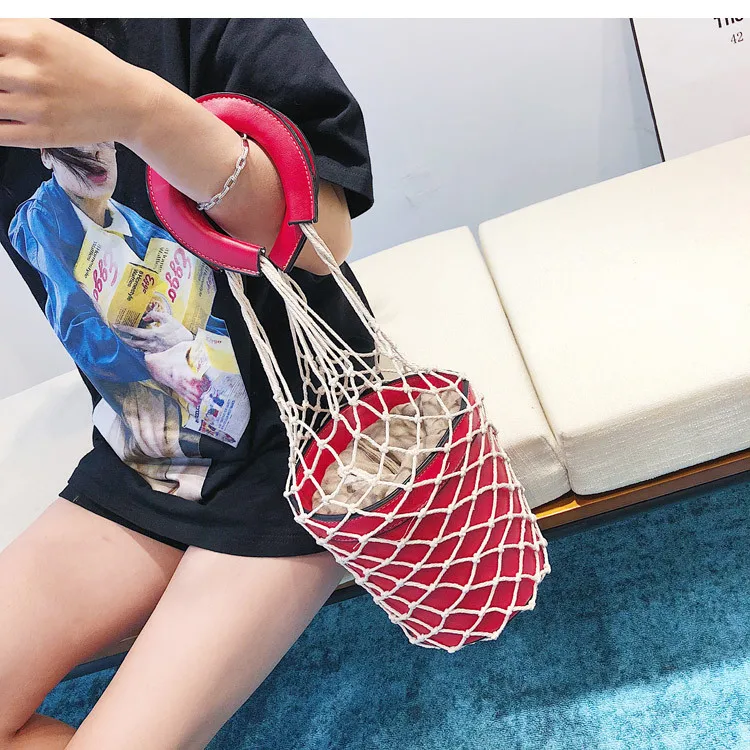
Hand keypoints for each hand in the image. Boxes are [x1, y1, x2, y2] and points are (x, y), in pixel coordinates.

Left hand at [0, 19, 155, 146]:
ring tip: (10, 97)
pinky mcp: (42, 135)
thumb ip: (11, 30)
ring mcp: (36, 106)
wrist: (129, 103)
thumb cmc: (92, 67)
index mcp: (30, 38)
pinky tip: (4, 118)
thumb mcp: (50, 31)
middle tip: (6, 82)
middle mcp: (30, 72)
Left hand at [115, 309, 193, 353]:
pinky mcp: (157, 356)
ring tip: (128, 340)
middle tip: (119, 335)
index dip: (123, 328)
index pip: (133, 332)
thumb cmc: (179, 332)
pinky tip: (141, 347)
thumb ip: (156, 315)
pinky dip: (141, 349)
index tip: (115, 325)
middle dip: (124, 339)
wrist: (189, 348)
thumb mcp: (169, 319)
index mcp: (152, 334)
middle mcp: (150, 344)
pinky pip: (146, 353)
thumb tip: (146, 317)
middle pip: (132, 343)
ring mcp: (153, 351)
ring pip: (138, 349)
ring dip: (132, 344)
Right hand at [144, 340, 209, 407]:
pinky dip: (193, 401)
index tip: (209, 383)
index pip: (192, 379)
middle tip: (211, 392)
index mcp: (182, 371)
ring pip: (190, 396)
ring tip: (207, 399)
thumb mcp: (180, 348)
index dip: (201, 383)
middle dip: (202, 393)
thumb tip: (204, 343)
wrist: (153, 365)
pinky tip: (199, 403)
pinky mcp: (177, 390)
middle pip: (193, 391)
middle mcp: (180, 381)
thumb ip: (192, 346)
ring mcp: (178, 387)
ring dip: (198, 398)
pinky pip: (185, 398)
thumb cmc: (168, 356)